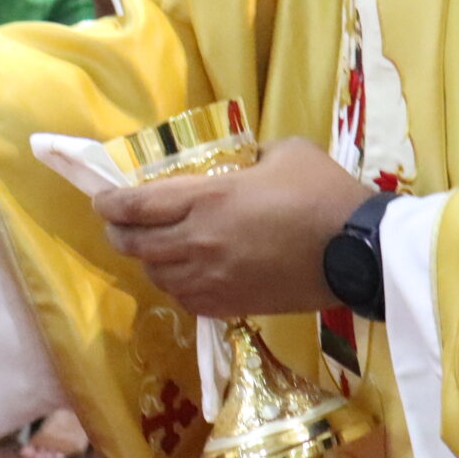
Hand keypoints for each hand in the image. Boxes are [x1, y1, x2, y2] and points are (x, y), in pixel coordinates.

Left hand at [92, 137, 369, 317]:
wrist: (357, 252)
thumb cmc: (323, 193)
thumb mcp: (284, 152)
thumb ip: (251, 156)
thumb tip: (242, 164)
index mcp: (207, 198)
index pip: (136, 205)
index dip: (110, 204)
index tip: (101, 200)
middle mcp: (197, 241)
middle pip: (134, 244)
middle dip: (118, 233)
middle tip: (117, 225)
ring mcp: (211, 278)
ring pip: (156, 275)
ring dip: (148, 261)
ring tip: (153, 250)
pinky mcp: (229, 304)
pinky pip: (184, 299)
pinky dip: (176, 286)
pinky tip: (185, 276)